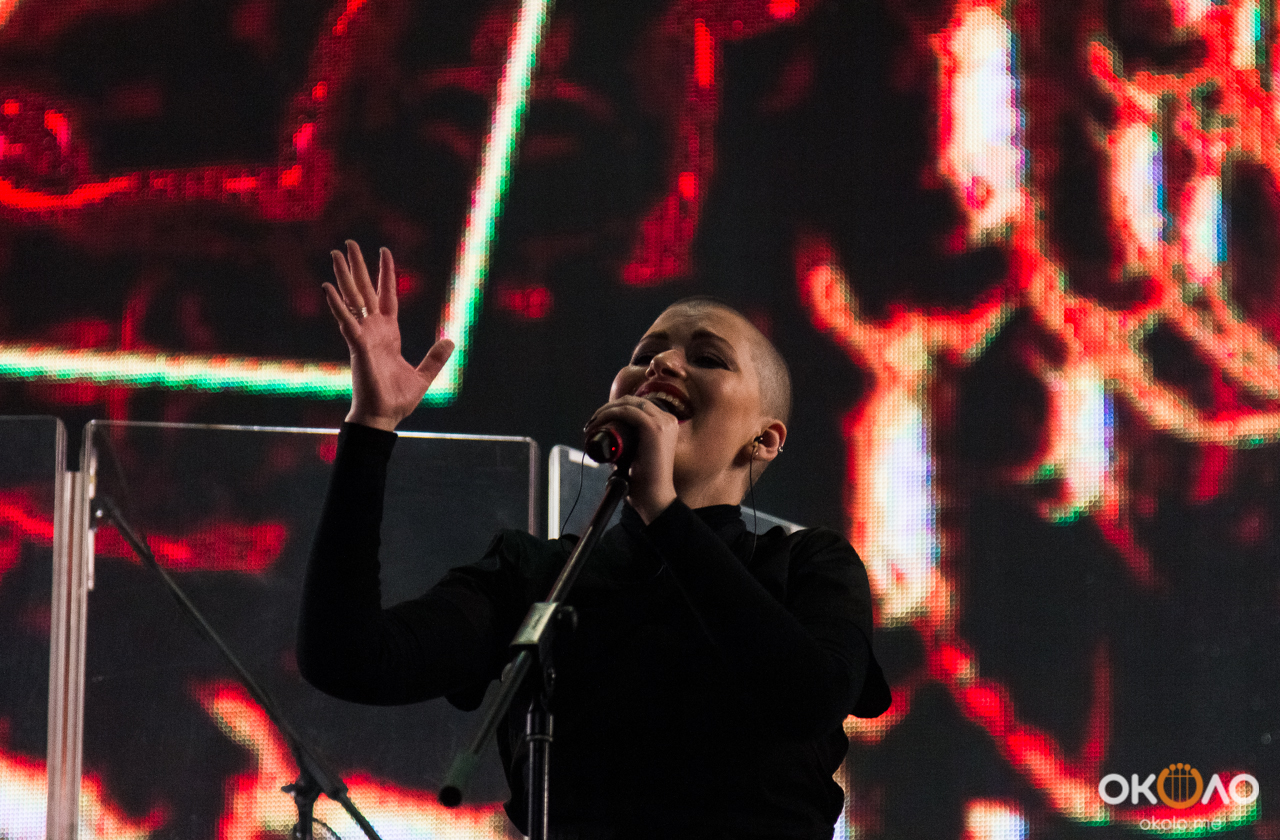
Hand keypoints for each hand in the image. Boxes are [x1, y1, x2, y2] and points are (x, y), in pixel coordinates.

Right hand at [323, 241, 452, 430]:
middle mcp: (373, 330)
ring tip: (335, 253)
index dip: (386, 274)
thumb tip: (450, 341)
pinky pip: (347, 321)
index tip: (384, 250)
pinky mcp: (357, 346)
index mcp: (388, 333)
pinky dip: (338, 304)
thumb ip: (435, 358)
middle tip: (348, 243)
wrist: (383, 417)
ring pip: (353, 299)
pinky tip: (328, 287)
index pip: (386, 296)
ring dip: (344, 276)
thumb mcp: (423, 375)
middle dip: (358, 266)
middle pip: (365, 291)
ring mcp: (363, 336)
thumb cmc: (397, 399)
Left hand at [585, 396, 678, 522]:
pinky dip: (610, 413)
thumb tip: (608, 439)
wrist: (655, 498)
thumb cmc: (645, 481)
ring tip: (592, 424)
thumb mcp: (637, 454)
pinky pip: (627, 411)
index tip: (599, 421)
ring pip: (629, 403)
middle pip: (633, 401)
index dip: (616, 409)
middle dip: (609, 407)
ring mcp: (663, 423)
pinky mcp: (655, 428)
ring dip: (606, 409)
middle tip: (592, 422)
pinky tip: (598, 422)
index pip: (638, 406)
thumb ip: (628, 444)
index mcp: (667, 424)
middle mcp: (668, 420)